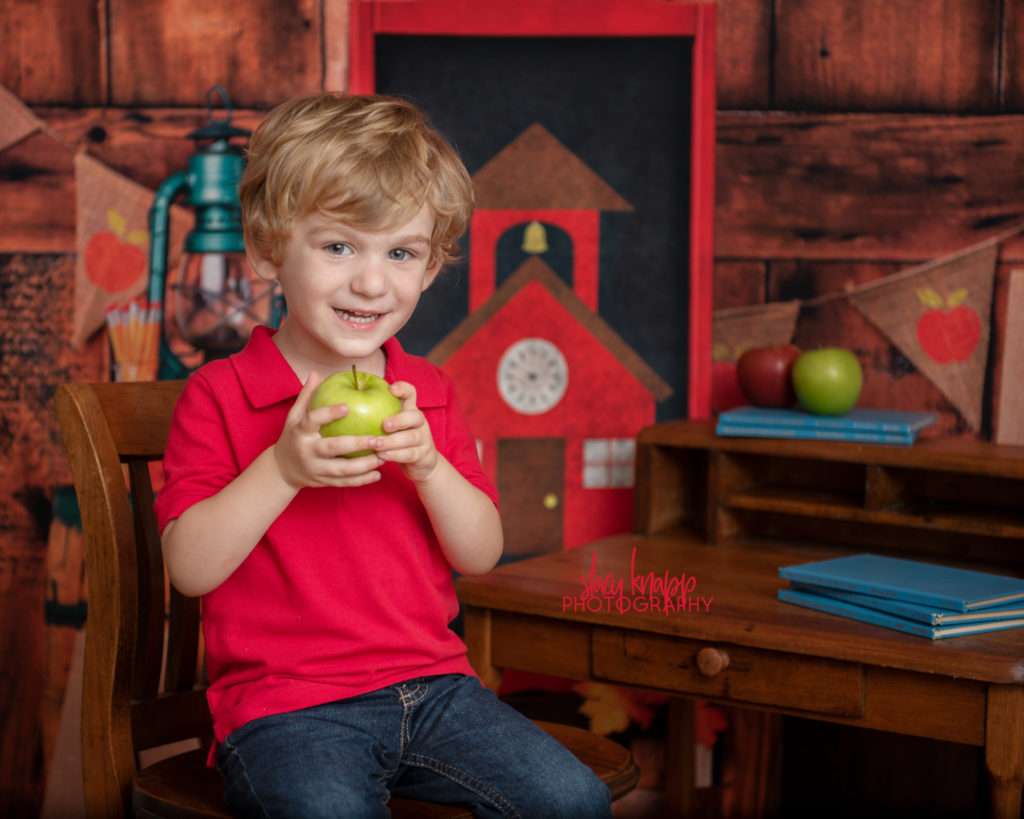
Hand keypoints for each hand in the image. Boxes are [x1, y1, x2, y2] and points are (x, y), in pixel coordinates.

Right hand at [272, 372, 383, 488]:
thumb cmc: (294, 436)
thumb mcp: (294, 416)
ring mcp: (315, 469)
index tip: (347, 406)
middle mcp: (307, 451)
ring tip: (383, 456)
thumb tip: (316, 373)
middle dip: (356, 444)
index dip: (328, 414)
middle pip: (332, 448)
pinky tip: (378, 474)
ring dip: (364, 465)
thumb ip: (306, 396)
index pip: (312, 420)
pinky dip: (361, 480)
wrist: (282, 469)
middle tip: (378, 439)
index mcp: (300, 432)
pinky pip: (344, 483)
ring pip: (341, 469)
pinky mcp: (323, 482)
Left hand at [369, 381, 439, 482]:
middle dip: (400, 419)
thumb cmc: (397, 439)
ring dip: (393, 441)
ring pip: (412, 437)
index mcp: (409, 410)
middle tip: (384, 425)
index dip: (403, 389)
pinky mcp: (423, 454)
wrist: (422, 462)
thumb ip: (374, 415)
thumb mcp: (390, 425)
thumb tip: (344, 405)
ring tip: (377, 444)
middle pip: (415, 416)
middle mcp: (418, 422)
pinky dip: (395, 455)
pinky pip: (410, 454)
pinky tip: (381, 456)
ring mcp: (423, 438)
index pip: (410, 393)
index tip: (391, 389)